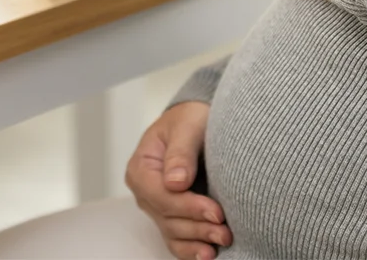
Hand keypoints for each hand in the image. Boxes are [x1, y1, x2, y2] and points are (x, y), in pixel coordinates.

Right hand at [125, 102, 230, 259]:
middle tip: (226, 230)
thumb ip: (181, 152)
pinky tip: (208, 254)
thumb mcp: (187, 126)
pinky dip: (191, 250)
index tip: (216, 211)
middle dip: (198, 226)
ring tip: (224, 240)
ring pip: (174, 233)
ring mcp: (157, 208)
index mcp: (141, 168)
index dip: (187, 206)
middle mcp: (145, 192)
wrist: (198, 124)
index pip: (160, 195)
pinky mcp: (172, 218)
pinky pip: (177, 241)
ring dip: (198, 240)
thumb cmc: (190, 120)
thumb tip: (175, 181)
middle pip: (168, 218)